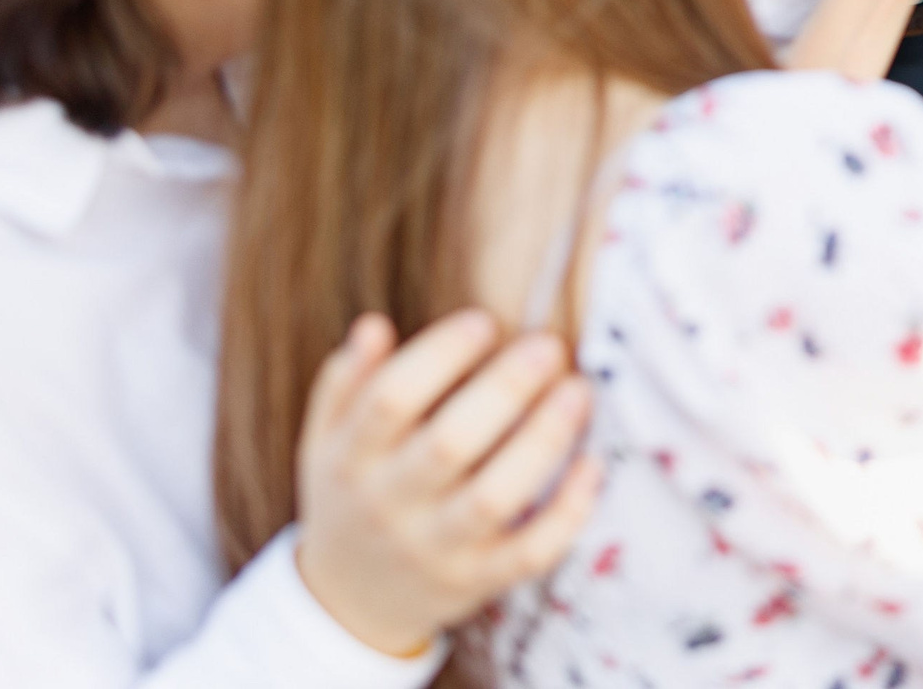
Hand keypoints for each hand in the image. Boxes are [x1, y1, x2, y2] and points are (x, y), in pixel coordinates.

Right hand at [294, 310, 602, 657]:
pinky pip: (530, 552)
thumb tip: (374, 326)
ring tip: (577, 391)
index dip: (439, 355)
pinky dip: (567, 512)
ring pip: (494, 498)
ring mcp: (435, 549)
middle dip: (505, 389)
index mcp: (349, 459)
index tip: (484, 322)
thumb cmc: (354, 491)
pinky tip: (592, 463)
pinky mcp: (478, 580)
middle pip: (448, 445)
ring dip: (543, 441)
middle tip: (547, 346)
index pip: (389, 400)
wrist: (351, 599)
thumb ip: (349, 382)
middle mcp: (388, 506)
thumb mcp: (330, 438)